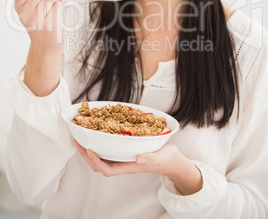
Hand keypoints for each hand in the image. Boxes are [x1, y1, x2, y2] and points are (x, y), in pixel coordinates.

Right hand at [15, 0, 63, 95]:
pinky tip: (58, 11)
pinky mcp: (51, 24)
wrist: (45, 47)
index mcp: (19, 7)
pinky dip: (61, 5)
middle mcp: (26, 14)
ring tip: (55, 4)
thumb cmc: (40, 24)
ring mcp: (39, 20)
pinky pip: (58, 5)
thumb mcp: (29, 8)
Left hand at [73, 141, 202, 194]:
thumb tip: (139, 158)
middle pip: (100, 164)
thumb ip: (150, 157)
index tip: (88, 150)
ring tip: (82, 137)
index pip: (107, 169)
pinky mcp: (126, 150)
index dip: (95, 162)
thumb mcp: (160, 157)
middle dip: (86, 154)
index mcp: (129, 166)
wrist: (172, 160)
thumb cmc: (166, 159)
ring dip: (91, 149)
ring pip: (103, 157)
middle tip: (77, 141)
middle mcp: (123, 163)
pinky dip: (102, 142)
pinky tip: (99, 133)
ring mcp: (124, 157)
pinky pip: (110, 149)